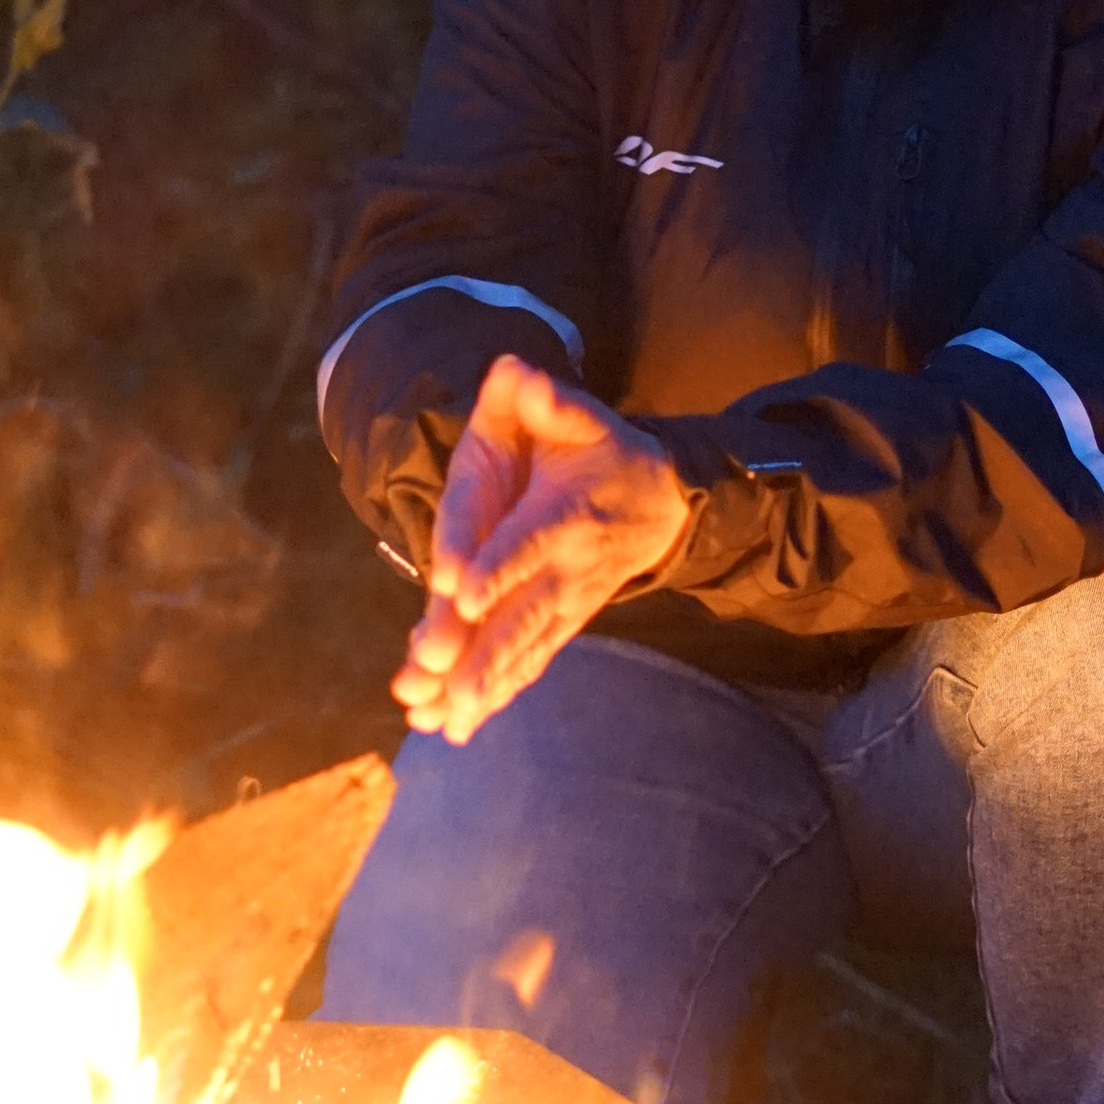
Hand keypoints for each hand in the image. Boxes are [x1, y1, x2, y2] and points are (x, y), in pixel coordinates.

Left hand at [393, 353, 691, 746]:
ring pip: (521, 649)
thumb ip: (550, 398)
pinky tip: (455, 729)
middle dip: (480, 651)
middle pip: (519, 614)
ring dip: (481, 685)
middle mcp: (565, 568)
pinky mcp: (559, 624)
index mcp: (564, 513)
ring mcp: (563, 603)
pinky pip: (528, 663)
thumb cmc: (606, 450)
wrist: (662, 502)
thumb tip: (517, 374)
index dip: (496, 568)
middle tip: (441, 684)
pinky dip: (496, 695)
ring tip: (443, 721)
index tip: (460, 596)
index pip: (526, 542)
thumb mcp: (583, 413)